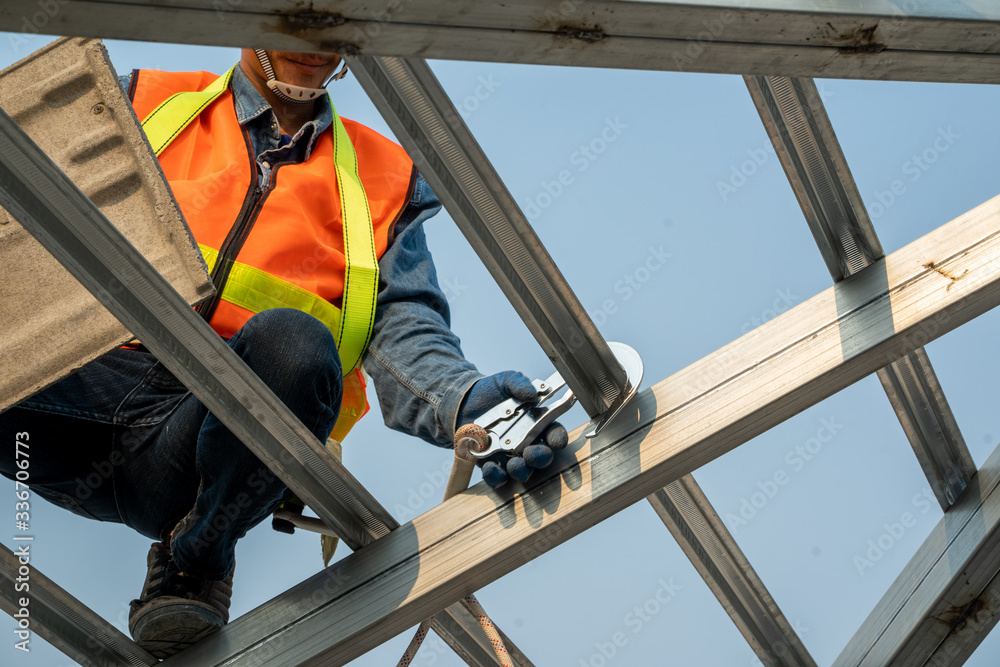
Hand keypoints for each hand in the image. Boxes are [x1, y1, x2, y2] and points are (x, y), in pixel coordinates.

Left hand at [457, 371, 567, 488]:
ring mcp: (509, 455)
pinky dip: (495, 475)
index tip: (556, 441)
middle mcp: (527, 442)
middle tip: (531, 453)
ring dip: (521, 470)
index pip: (554, 434)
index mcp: (537, 422)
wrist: (462, 402)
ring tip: (514, 464)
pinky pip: (496, 476)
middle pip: (542, 456)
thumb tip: (532, 392)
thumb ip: (520, 382)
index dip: (558, 439)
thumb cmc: (490, 391)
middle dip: (540, 458)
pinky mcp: (491, 464)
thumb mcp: (507, 380)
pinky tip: (491, 467)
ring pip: (522, 470)